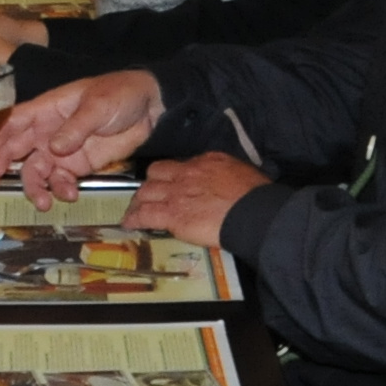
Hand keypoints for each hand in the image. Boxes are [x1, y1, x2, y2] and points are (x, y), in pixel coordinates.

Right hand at [0, 70, 161, 204]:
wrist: (151, 108)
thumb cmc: (120, 94)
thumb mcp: (97, 106)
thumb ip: (75, 128)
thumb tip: (53, 148)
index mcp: (46, 110)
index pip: (10, 125)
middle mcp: (47, 132)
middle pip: (14, 151)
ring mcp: (61, 150)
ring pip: (35, 172)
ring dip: (34, 187)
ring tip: (43, 202)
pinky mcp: (77, 165)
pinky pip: (60, 181)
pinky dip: (61, 190)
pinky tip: (69, 194)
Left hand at [125, 152, 264, 245]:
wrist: (253, 211)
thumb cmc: (255, 195)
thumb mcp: (240, 171)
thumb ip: (224, 173)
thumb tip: (222, 180)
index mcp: (204, 161)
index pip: (179, 164)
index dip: (172, 174)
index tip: (171, 182)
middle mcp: (186, 173)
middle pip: (156, 173)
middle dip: (150, 184)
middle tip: (149, 195)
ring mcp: (176, 193)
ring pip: (146, 192)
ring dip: (139, 201)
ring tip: (135, 210)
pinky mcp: (172, 215)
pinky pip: (145, 215)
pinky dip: (135, 219)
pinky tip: (129, 224)